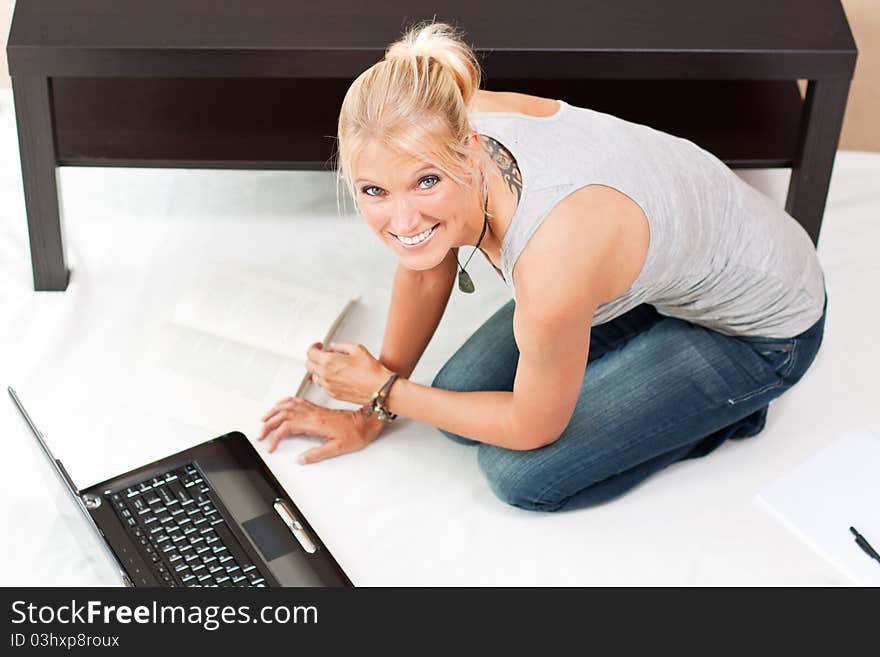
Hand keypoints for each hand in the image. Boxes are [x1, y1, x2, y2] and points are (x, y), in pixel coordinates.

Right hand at [258, 396, 380, 463]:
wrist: (366, 421)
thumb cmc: (355, 433)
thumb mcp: (337, 448)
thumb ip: (316, 454)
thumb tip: (300, 459)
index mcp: (315, 423)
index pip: (287, 427)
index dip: (276, 436)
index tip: (272, 446)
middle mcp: (313, 414)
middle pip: (283, 414)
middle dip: (268, 424)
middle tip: (261, 434)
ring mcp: (314, 409)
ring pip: (288, 405)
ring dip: (274, 411)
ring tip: (264, 419)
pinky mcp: (317, 407)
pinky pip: (297, 400)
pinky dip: (285, 402)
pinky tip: (281, 405)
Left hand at [305, 341, 392, 404]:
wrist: (378, 388)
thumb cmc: (371, 371)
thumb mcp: (357, 349)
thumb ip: (341, 346)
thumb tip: (334, 347)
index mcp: (329, 362)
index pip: (310, 353)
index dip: (313, 347)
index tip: (318, 346)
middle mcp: (325, 375)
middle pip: (309, 365)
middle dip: (314, 358)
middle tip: (322, 355)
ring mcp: (328, 386)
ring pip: (315, 377)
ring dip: (319, 370)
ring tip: (330, 366)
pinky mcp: (333, 395)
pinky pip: (323, 386)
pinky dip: (326, 380)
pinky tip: (337, 376)